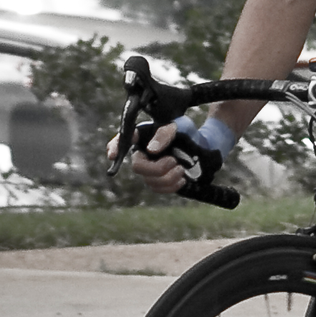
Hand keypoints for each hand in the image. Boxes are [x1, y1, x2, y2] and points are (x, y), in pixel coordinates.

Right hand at [115, 113, 237, 194]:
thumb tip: (151, 150)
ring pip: (149, 181)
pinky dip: (171, 185)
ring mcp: (149, 169)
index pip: (122, 140)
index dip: (114, 147)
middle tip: (174, 162)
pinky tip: (181, 178)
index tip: (112, 155)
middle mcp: (142, 153)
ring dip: (168, 177)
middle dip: (157, 168)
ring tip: (181, 169)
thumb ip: (165, 134)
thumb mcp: (179, 127)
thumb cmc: (187, 133)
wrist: (203, 148)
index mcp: (143, 136)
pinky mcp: (158, 181)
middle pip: (138, 167)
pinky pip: (158, 189)